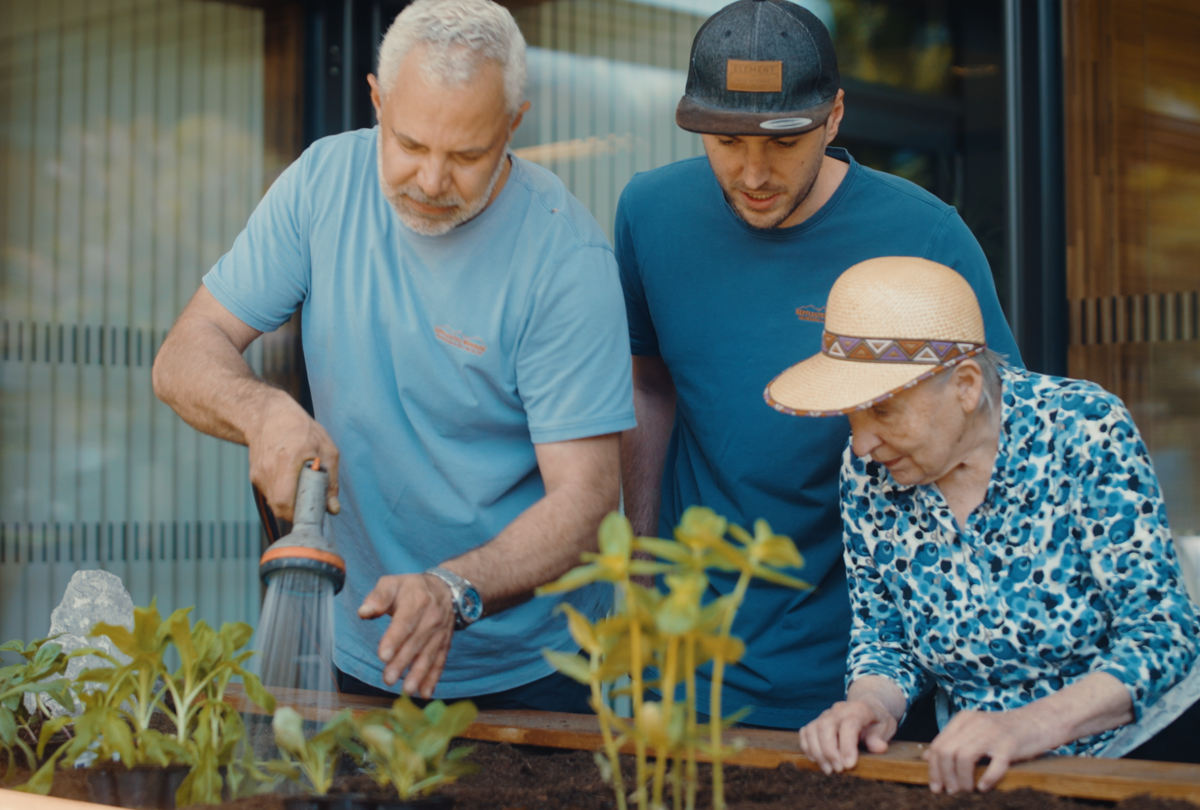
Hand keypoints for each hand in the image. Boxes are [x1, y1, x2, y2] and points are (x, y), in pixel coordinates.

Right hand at [247, 393, 339, 520]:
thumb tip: (332, 508)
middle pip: (280, 507)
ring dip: (290, 503)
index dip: (300, 512)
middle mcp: (268, 469)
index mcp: (287, 460)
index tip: (314, 510)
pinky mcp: (254, 476)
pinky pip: (270, 494)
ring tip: (303, 487)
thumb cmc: (301, 428)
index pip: (285, 501)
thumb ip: (331, 480)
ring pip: (274, 503)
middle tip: (311, 502)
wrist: (268, 414)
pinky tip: (291, 479)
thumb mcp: (326, 448)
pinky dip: (283, 494)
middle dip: (298, 511)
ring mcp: (258, 474)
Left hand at [357, 573, 456, 697]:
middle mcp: (431, 617)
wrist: (446, 589)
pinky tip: (425, 693)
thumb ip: (378, 597)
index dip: (394, 639)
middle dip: (402, 662)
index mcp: (417, 601)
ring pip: (428, 655)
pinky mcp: (445, 643)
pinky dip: (433, 678)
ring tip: (407, 689)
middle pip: (415, 642)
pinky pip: (440, 661)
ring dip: (418, 674)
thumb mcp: (393, 583)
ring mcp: (440, 632)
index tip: (383, 655)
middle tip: (388, 678)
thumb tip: (364, 611)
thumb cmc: (412, 588)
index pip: (405, 622)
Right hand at [799, 699, 897, 773]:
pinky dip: (807, 747)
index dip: (847, 746)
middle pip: (826, 726)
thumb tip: (879, 747)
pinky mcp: (817, 721)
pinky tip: (817, 760)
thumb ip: (880, 737)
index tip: (849, 765)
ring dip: (817, 752)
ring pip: (813, 729)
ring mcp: (826, 715)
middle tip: (838, 770)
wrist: (867, 708)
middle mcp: (839, 709)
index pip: (849, 724)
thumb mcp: (886, 727)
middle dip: (829, 751)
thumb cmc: (877, 721)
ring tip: (828, 769)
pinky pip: (806, 732)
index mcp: (858, 708)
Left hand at [923, 708, 1048, 793]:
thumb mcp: (974, 731)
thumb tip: (926, 757)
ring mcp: (992, 733)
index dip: (934, 769)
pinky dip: (987, 779)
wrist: (1037, 722)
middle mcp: (975, 723)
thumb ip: (952, 741)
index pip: (938, 745)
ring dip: (963, 779)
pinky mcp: (1010, 744)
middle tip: (950, 791)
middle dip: (945, 776)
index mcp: (963, 719)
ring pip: (964, 757)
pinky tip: (984, 787)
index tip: (936, 787)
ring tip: (966, 790)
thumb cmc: (1004, 731)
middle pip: (947, 751)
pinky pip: (994, 764)